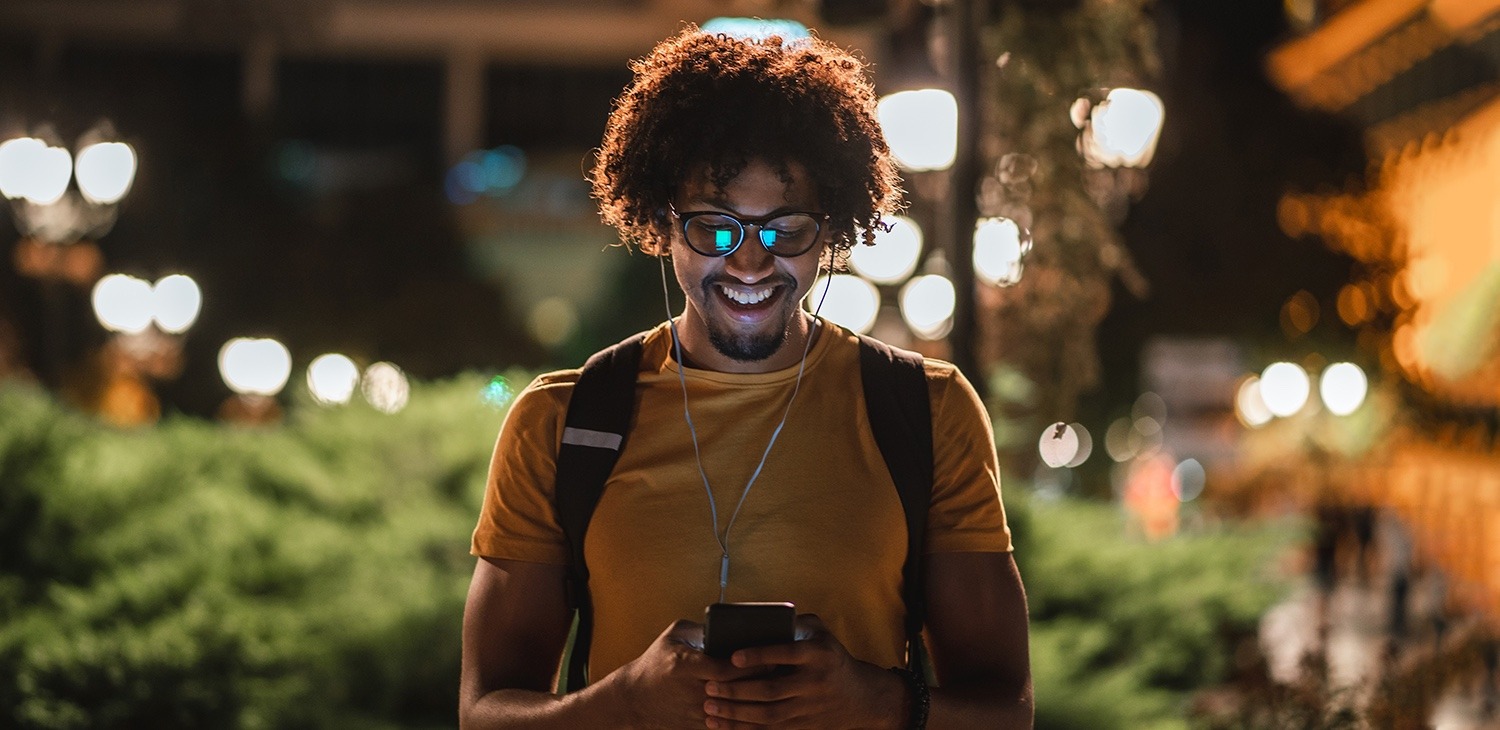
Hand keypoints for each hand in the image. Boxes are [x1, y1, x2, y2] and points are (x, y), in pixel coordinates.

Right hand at [612, 620, 765, 728]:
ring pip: (737, 711)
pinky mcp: (697, 727)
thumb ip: (700, 626)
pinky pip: (728, 726)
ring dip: (757, 702)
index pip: (729, 667)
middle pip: (738, 690)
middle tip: (780, 671)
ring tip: (774, 690)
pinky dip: (745, 720)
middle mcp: (693, 691)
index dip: (753, 663)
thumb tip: (731, 624)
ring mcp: (696, 712)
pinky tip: (759, 710)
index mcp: (687, 666)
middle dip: (761, 681)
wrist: (634, 700)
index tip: (769, 656)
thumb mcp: (673, 636)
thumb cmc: (656, 663)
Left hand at [702, 614, 906, 728]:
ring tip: (710, 707)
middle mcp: (815, 682)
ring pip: (768, 715)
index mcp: (818, 654)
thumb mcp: (822, 633)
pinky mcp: (803, 726)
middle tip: (710, 686)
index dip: (759, 656)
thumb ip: (796, 621)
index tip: (733, 657)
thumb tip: (759, 614)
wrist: (862, 697)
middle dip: (737, 691)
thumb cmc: (832, 657)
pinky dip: (744, 729)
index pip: (786, 654)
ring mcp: (809, 708)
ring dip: (736, 713)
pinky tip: (724, 725)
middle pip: (771, 690)